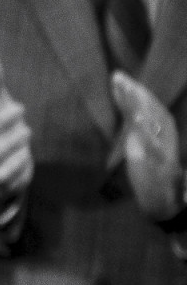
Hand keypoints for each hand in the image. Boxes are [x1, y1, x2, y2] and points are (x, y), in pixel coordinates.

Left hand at [110, 70, 183, 220]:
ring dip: (142, 105)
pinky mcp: (163, 169)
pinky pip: (157, 149)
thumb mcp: (140, 150)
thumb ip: (135, 130)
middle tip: (118, 76)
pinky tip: (137, 119)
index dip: (136, 93)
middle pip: (154, 112)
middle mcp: (165, 143)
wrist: (165, 207)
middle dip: (137, 93)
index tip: (118, 77)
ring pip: (157, 125)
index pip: (149, 110)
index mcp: (159, 138)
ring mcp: (165, 155)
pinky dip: (147, 133)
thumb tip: (126, 107)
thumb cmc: (151, 179)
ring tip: (128, 89)